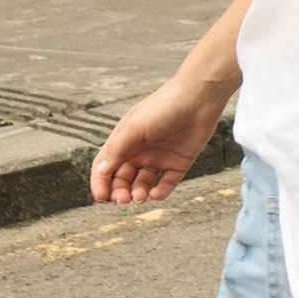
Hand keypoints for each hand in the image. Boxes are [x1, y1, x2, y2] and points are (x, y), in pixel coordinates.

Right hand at [91, 75, 227, 205]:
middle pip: (123, 179)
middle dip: (120, 192)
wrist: (198, 98)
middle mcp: (139, 151)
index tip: (101, 197)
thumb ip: (116, 150)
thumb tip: (100, 171)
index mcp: (124, 140)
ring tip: (140, 196)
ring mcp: (159, 158)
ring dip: (138, 194)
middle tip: (123, 199)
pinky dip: (159, 193)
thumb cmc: (163, 106)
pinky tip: (155, 194)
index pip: (106, 166)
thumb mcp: (134, 127)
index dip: (101, 182)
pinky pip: (166, 184)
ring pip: (142, 184)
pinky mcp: (178, 164)